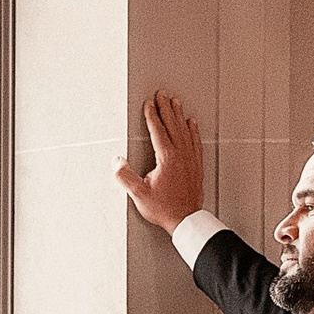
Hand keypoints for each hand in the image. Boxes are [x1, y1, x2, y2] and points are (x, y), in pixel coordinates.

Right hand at [117, 89, 205, 232]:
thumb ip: (125, 176)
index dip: (152, 115)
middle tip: (162, 94)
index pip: (158, 131)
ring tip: (175, 102)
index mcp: (167, 158)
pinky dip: (192, 130)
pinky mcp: (196, 165)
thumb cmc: (164, 208)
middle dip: (166, 108)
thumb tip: (117, 161)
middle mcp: (181, 155)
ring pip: (185, 130)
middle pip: (173, 125)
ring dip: (179, 114)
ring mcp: (191, 159)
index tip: (148, 104)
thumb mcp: (139, 194)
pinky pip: (195, 141)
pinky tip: (191, 123)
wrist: (186, 220)